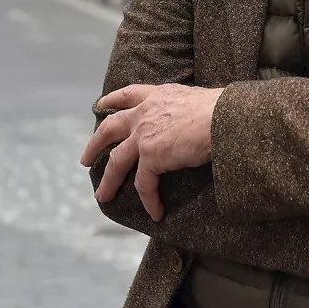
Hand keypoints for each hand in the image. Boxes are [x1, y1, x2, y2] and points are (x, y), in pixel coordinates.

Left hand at [80, 83, 222, 221]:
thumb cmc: (222, 109)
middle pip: (109, 128)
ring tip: (102, 195)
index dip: (111, 100)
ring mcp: (143, 135)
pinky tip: (155, 212)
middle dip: (94, 144)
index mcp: (158, 95)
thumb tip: (196, 121)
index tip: (100, 105)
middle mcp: (145, 112)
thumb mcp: (196, 99)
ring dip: (108, 181)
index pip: (127, 95)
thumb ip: (185, 110)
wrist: (224, 118)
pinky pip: (144, 184)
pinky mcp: (150, 156)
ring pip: (116, 161)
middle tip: (84, 158)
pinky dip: (149, 200)